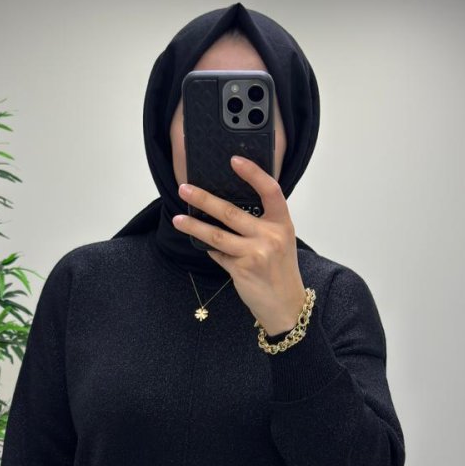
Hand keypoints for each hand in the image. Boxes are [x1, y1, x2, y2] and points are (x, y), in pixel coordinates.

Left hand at [172, 155, 307, 334]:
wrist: (286, 305)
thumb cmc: (280, 270)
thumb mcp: (281, 241)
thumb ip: (263, 224)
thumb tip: (227, 209)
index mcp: (282, 223)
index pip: (270, 190)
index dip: (252, 173)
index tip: (234, 160)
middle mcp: (270, 236)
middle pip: (230, 212)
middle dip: (203, 199)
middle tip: (184, 189)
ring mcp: (255, 253)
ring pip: (216, 234)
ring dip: (194, 225)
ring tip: (178, 219)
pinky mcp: (241, 269)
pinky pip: (217, 254)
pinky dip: (209, 249)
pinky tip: (203, 244)